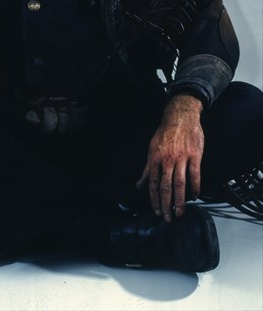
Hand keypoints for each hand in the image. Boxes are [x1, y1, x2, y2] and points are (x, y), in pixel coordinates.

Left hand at [136, 94, 203, 221]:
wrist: (181, 116)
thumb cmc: (165, 133)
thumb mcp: (151, 149)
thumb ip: (147, 169)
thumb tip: (139, 185)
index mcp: (155, 159)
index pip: (153, 184)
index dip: (154, 200)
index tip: (157, 212)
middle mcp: (167, 160)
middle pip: (166, 187)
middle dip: (166, 204)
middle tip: (169, 218)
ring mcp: (182, 158)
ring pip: (180, 183)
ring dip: (180, 200)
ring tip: (181, 212)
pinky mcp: (195, 155)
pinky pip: (195, 174)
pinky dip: (195, 187)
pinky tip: (195, 196)